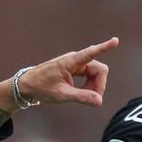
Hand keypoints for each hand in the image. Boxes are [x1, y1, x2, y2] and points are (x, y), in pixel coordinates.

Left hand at [0, 37, 118, 128]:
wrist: (26, 86)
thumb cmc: (41, 88)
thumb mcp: (61, 95)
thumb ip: (81, 97)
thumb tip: (99, 101)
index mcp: (70, 62)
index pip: (91, 53)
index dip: (104, 47)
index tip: (115, 40)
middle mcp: (74, 59)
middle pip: (99, 70)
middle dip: (99, 85)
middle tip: (91, 100)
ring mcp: (74, 63)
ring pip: (95, 73)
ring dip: (93, 86)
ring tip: (82, 97)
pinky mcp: (74, 68)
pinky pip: (88, 75)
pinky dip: (88, 85)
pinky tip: (81, 93)